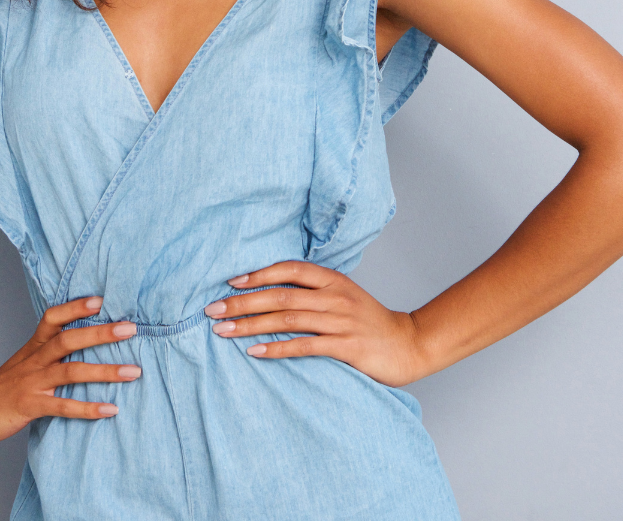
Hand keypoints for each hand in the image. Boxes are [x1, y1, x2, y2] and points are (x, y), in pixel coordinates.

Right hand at [0, 297, 141, 442]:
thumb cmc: (8, 382)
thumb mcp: (29, 358)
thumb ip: (54, 348)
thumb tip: (92, 335)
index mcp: (36, 345)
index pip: (54, 317)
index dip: (75, 307)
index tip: (101, 300)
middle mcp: (35, 359)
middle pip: (68, 340)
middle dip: (101, 333)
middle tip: (131, 329)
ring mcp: (32, 382)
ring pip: (71, 372)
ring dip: (104, 371)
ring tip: (133, 371)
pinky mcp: (29, 406)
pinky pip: (62, 406)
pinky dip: (87, 408)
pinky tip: (110, 409)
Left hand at [204, 261, 428, 387]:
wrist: (409, 345)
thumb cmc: (369, 322)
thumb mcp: (343, 297)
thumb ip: (313, 291)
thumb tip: (271, 291)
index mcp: (333, 280)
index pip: (289, 269)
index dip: (259, 274)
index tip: (230, 282)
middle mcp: (334, 297)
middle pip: (280, 295)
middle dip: (243, 302)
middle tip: (213, 310)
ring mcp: (340, 321)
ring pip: (287, 320)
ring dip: (251, 324)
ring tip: (224, 331)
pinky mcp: (346, 347)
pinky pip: (304, 346)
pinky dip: (277, 348)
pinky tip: (254, 352)